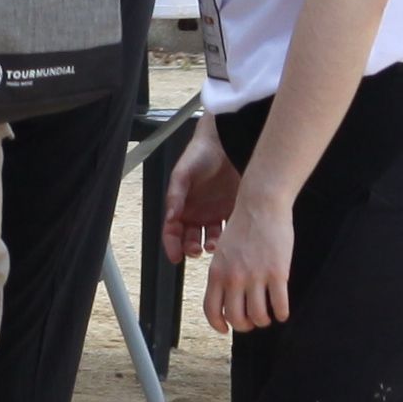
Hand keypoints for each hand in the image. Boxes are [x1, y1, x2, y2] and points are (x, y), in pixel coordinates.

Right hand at [163, 137, 241, 265]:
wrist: (225, 144)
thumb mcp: (182, 174)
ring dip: (211, 246)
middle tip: (195, 250)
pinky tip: (229, 239)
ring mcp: (214, 213)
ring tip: (214, 246)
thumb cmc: (199, 155)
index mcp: (180, 206)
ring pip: (210, 238)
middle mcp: (195, 213)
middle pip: (190, 239)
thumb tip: (171, 216)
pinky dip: (229, 238)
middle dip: (190, 248)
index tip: (175, 257)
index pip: (172, 231)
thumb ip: (175, 195)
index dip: (171, 245)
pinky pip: (230, 229)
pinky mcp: (232, 210)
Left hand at [202, 193, 298, 333]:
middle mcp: (233, 278)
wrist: (260, 206)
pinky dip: (281, 313)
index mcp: (216, 273)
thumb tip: (227, 297)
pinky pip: (279, 305)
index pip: (212, 309)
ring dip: (264, 321)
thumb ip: (223, 274)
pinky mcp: (277, 273)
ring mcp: (256, 277)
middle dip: (245, 325)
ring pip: (258, 315)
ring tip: (268, 316)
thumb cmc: (243, 227)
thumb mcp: (222, 252)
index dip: (219, 324)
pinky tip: (282, 312)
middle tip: (253, 322)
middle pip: (236, 318)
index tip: (226, 329)